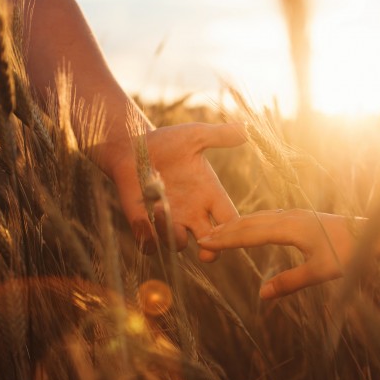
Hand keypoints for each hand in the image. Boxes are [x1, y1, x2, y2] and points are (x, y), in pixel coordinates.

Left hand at [109, 123, 245, 260]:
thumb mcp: (194, 136)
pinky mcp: (147, 224)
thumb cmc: (165, 142)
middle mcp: (193, 213)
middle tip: (205, 248)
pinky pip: (151, 245)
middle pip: (213, 245)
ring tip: (159, 208)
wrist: (131, 147)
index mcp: (210, 194)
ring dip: (173, 235)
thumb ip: (220, 136)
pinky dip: (149, 239)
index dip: (235, 230)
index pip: (232, 221)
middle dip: (212, 252)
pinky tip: (143, 219)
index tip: (229, 228)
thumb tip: (247, 127)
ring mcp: (171, 221)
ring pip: (180, 245)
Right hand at [198, 209, 362, 298]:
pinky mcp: (301, 218)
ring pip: (258, 218)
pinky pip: (268, 218)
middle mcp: (290, 217)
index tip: (204, 242)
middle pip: (249, 222)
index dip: (226, 239)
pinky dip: (251, 223)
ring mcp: (295, 215)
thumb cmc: (352, 254)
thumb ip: (290, 283)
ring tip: (217, 233)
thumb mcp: (322, 273)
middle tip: (201, 238)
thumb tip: (261, 295)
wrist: (377, 233)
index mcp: (291, 228)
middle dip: (225, 231)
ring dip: (236, 226)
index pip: (249, 233)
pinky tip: (246, 227)